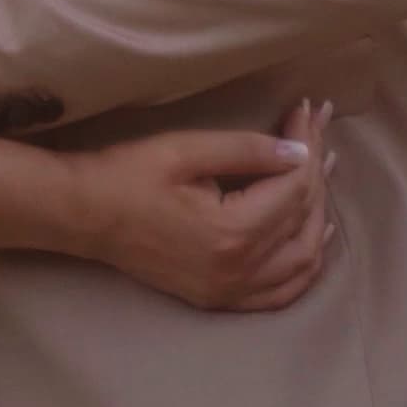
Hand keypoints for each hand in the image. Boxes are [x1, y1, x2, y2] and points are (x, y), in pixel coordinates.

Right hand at [68, 100, 337, 311]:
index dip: (307, 144)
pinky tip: (314, 241)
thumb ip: (247, 150)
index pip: (292, 185)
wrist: (82, 215)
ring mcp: (230, 291)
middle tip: (318, 130)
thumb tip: (300, 151)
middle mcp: (239, 270)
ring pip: (302, 260)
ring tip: (324, 175)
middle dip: (317, 170)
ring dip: (318, 218)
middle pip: (302, 219)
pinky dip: (304, 267)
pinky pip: (280, 293)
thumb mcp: (185, 149)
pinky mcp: (219, 298)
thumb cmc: (127, 175)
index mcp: (232, 232)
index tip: (308, 108)